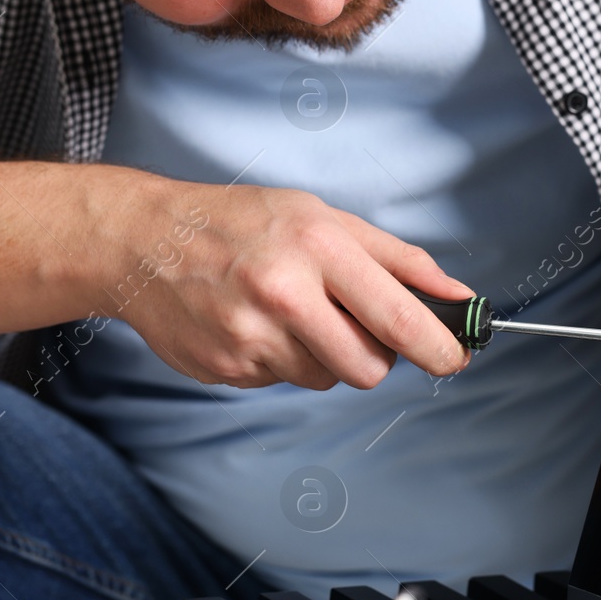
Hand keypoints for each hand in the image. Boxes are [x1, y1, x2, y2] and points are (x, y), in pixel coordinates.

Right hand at [106, 183, 471, 389]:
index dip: (439, 347)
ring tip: (288, 311)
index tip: (458, 358)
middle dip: (376, 356)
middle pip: (369, 367)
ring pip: (327, 378)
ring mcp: (251, 337)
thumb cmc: (239, 222)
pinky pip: (283, 382)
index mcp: (317, 247)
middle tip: (353, 324)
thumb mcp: (322, 217)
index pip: (397, 317)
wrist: (142, 240)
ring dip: (323, 354)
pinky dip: (281, 359)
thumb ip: (396, 260)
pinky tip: (254, 322)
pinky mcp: (227, 368)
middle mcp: (283, 293)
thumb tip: (457, 296)